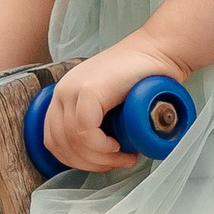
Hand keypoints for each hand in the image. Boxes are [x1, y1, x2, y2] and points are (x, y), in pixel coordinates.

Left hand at [39, 35, 195, 173]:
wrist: (160, 50)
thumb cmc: (142, 77)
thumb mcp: (111, 102)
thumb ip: (98, 121)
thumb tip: (96, 156)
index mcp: (63, 96)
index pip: (53, 140)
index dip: (76, 161)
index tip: (103, 163)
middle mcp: (62, 91)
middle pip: (60, 144)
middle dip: (89, 163)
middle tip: (116, 162)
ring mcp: (73, 89)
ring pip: (73, 142)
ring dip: (99, 158)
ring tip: (123, 156)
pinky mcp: (89, 90)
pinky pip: (84, 133)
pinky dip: (100, 147)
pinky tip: (116, 146)